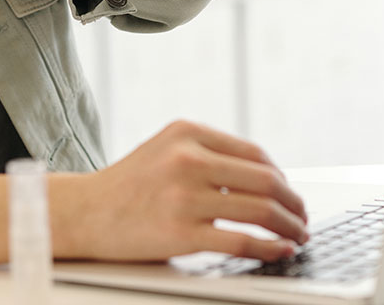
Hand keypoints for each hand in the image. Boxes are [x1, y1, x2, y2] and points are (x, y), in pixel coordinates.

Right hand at [73, 120, 307, 261]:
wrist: (81, 213)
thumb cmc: (126, 186)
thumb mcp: (165, 150)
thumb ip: (206, 153)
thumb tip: (266, 178)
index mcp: (188, 132)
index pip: (255, 154)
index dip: (282, 178)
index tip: (291, 195)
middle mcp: (187, 158)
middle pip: (266, 180)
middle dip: (294, 203)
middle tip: (302, 218)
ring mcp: (184, 196)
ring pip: (260, 210)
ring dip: (289, 227)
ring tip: (296, 237)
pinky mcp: (180, 232)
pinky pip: (240, 241)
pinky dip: (269, 248)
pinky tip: (280, 250)